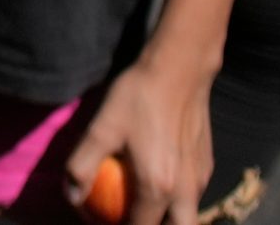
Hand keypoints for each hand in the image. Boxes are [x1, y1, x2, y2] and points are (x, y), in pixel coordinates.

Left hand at [65, 52, 213, 224]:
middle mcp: (185, 191)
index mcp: (157, 188)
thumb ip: (82, 165)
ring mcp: (201, 179)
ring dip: (168, 219)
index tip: (102, 220)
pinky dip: (178, 202)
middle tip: (130, 216)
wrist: (179, 70)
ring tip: (143, 207)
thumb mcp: (101, 128)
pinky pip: (194, 196)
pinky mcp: (207, 164)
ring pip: (188, 216)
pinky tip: (159, 183)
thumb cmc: (137, 98)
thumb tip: (72, 197)